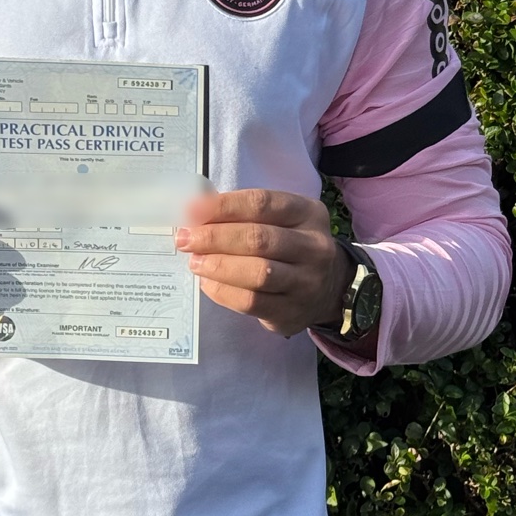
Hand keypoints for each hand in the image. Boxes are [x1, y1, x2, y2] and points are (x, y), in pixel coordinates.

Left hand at [176, 189, 354, 340]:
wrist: (330, 288)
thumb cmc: (292, 244)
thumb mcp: (282, 220)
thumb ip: (246, 214)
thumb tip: (196, 212)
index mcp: (308, 213)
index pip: (262, 204)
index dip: (223, 206)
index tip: (192, 210)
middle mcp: (313, 246)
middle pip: (258, 239)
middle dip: (214, 237)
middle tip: (185, 239)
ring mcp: (306, 282)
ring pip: (257, 273)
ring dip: (218, 266)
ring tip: (194, 261)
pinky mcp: (292, 312)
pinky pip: (252, 302)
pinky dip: (223, 291)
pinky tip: (208, 282)